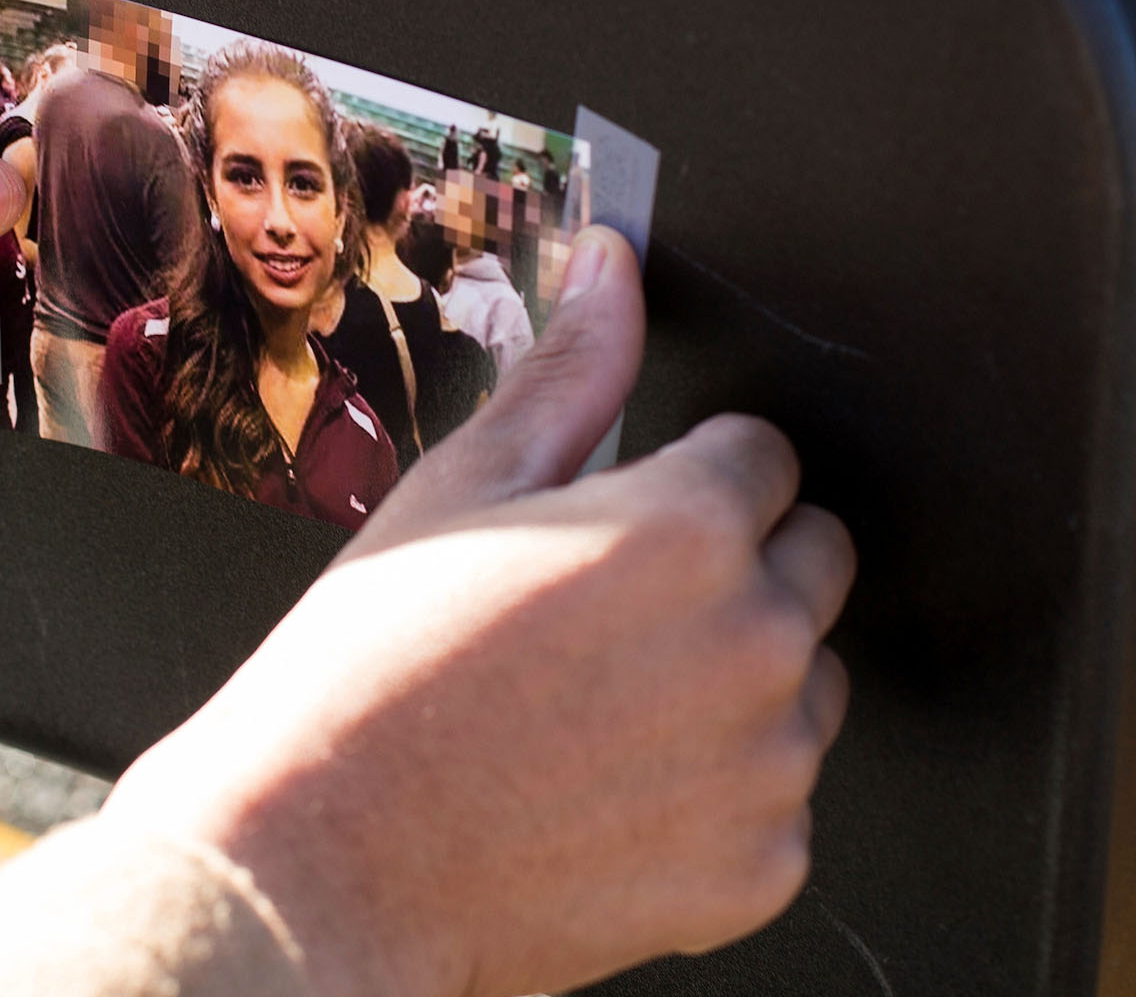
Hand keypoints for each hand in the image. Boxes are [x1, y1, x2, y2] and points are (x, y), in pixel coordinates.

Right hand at [100, 226, 853, 996]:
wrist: (323, 860)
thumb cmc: (374, 672)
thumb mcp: (463, 491)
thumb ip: (571, 373)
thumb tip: (616, 269)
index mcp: (688, 526)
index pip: (764, 457)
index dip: (687, 482)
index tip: (619, 529)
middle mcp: (754, 640)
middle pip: (813, 561)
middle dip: (736, 569)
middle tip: (608, 616)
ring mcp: (767, 765)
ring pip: (806, 682)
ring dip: (737, 681)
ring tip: (601, 709)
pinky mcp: (761, 866)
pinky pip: (781, 801)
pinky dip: (721, 797)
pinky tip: (613, 791)